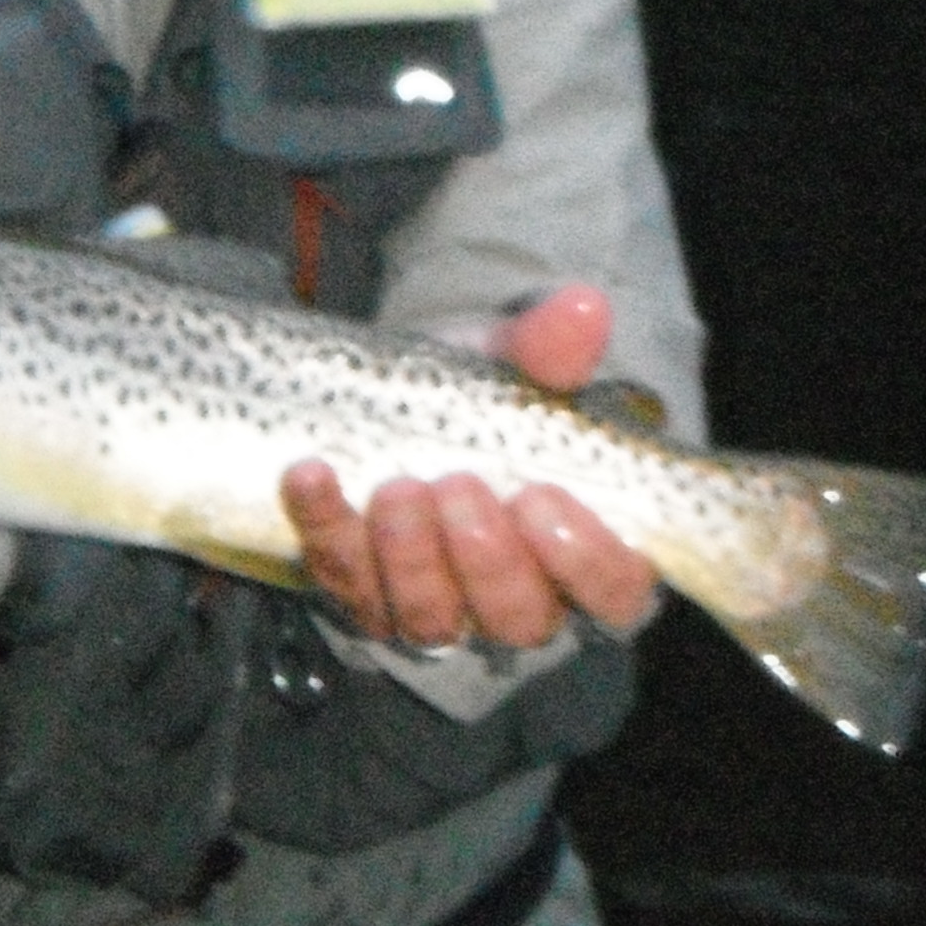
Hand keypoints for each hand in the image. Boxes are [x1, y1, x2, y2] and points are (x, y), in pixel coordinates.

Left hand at [279, 284, 664, 655]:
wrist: (397, 396)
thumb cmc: (479, 397)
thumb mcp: (513, 364)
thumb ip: (551, 347)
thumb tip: (585, 307)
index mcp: (578, 548)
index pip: (614, 590)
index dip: (586, 562)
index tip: (541, 498)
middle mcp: (515, 595)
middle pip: (517, 617)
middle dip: (486, 559)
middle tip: (457, 487)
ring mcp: (436, 604)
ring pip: (430, 619)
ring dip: (409, 558)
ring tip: (395, 488)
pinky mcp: (363, 593)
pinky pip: (342, 579)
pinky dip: (326, 528)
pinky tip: (311, 476)